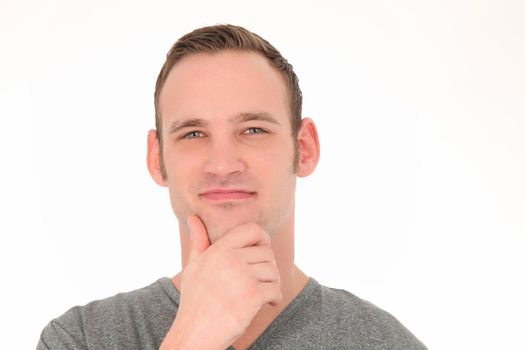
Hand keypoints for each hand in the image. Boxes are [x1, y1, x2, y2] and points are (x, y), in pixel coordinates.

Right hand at [160, 215, 281, 349]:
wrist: (195, 331)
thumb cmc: (195, 300)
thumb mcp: (194, 266)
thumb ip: (199, 240)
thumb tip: (193, 217)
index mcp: (219, 249)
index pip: (252, 229)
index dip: (263, 238)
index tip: (263, 250)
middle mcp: (231, 259)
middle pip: (266, 253)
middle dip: (267, 267)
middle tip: (262, 280)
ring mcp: (242, 277)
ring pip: (273, 271)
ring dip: (273, 284)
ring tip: (264, 293)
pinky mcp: (252, 295)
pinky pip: (275, 289)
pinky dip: (275, 298)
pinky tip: (268, 303)